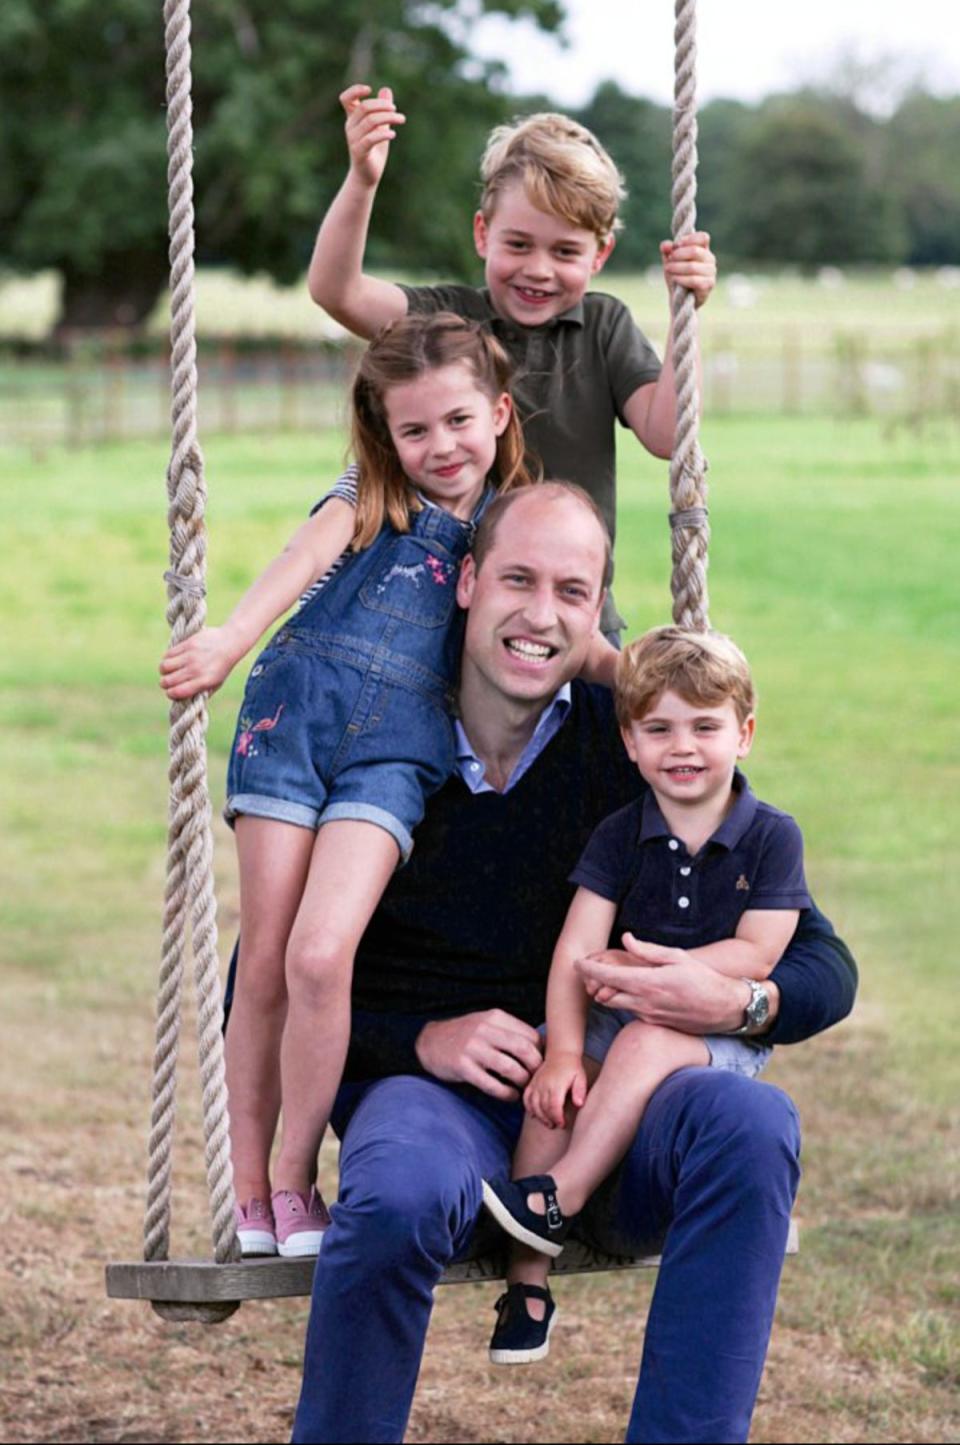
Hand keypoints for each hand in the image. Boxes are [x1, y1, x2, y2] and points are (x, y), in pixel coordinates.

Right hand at [159, 626, 238, 699]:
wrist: (230, 643)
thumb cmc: (222, 666)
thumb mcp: (216, 683)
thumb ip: (202, 692)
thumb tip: (186, 700)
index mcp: (203, 682)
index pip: (177, 692)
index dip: (170, 694)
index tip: (171, 692)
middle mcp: (195, 670)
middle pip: (167, 681)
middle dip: (164, 683)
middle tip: (167, 681)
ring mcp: (191, 656)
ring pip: (164, 666)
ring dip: (163, 670)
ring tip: (168, 670)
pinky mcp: (187, 644)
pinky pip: (168, 654)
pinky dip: (167, 658)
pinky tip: (172, 659)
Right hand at [340, 83, 404, 188]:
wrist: (368, 176)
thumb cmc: (374, 150)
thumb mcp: (380, 126)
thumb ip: (382, 109)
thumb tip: (386, 89)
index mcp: (352, 119)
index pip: (346, 98)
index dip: (355, 90)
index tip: (370, 90)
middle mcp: (350, 127)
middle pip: (364, 107)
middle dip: (382, 105)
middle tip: (396, 110)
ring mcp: (353, 139)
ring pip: (370, 121)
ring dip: (388, 118)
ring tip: (401, 119)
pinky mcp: (359, 151)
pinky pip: (371, 138)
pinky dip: (384, 134)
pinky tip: (393, 135)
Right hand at [415, 1010, 543, 1100]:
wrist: (431, 1042)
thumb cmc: (467, 1035)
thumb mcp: (487, 1023)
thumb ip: (510, 1031)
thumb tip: (543, 1047)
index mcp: (495, 1017)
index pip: (530, 1035)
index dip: (541, 1052)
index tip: (543, 1065)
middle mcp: (485, 1030)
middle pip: (524, 1050)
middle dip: (536, 1068)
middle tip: (538, 1079)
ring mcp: (473, 1048)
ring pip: (510, 1068)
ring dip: (522, 1082)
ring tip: (524, 1088)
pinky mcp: (463, 1066)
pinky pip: (491, 1084)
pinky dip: (506, 1093)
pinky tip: (511, 1096)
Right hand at [523, 1052, 587, 1129]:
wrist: (561, 1053)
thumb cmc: (573, 1068)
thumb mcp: (581, 1077)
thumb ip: (580, 1091)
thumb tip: (579, 1104)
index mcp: (556, 1084)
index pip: (554, 1106)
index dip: (557, 1118)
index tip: (562, 1124)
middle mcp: (544, 1084)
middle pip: (543, 1107)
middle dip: (549, 1119)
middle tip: (556, 1125)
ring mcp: (536, 1084)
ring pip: (533, 1104)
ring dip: (539, 1116)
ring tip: (548, 1123)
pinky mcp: (532, 1083)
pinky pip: (526, 1097)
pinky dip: (528, 1107)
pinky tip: (535, 1115)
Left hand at [577, 933, 750, 1033]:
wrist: (724, 1008)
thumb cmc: (703, 978)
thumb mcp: (677, 957)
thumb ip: (647, 950)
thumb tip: (625, 939)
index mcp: (648, 982)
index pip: (607, 976)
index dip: (588, 969)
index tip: (577, 962)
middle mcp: (644, 1002)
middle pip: (604, 994)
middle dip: (593, 982)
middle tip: (589, 970)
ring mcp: (648, 1015)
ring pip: (616, 1004)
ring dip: (607, 992)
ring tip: (606, 978)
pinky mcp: (653, 1023)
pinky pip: (630, 1010)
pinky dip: (623, 1000)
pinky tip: (630, 989)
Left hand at [660, 231, 716, 307]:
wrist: (680, 300)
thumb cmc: (677, 277)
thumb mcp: (670, 262)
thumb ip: (667, 251)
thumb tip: (665, 245)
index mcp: (703, 250)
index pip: (703, 237)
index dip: (689, 239)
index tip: (676, 246)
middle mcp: (710, 259)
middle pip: (695, 251)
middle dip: (678, 255)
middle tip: (668, 261)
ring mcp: (711, 272)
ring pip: (693, 266)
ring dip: (677, 267)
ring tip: (668, 270)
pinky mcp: (708, 285)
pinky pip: (694, 280)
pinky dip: (681, 279)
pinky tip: (674, 279)